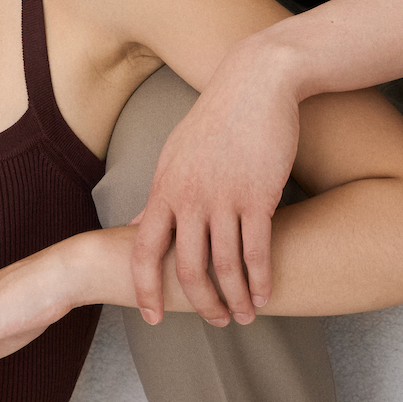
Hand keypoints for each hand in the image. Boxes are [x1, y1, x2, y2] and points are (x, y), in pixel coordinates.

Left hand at [131, 40, 299, 326]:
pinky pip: (257, 252)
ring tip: (245, 315)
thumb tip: (138, 223)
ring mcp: (223, 197)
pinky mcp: (258, 195)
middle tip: (216, 321)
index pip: (144, 249)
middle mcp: (189, 196)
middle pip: (188, 268)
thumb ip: (160, 193)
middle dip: (202, 304)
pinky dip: (260, 281)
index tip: (153, 317)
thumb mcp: (176, 153)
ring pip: (225, 267)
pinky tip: (264, 294)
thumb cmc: (217, 118)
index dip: (145, 289)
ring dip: (235, 299)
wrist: (256, 80)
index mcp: (164, 186)